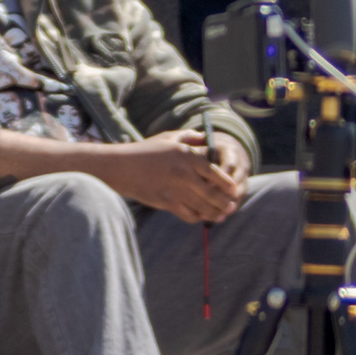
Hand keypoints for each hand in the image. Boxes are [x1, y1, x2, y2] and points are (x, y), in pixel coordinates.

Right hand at [109, 130, 243, 223]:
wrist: (121, 166)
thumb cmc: (145, 151)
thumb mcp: (168, 138)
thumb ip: (189, 137)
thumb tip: (206, 138)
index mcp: (187, 156)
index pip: (215, 172)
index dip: (227, 183)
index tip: (234, 189)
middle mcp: (184, 173)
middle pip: (212, 193)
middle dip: (225, 202)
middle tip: (231, 206)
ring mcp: (175, 189)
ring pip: (203, 206)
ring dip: (214, 213)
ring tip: (220, 215)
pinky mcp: (166, 202)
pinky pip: (188, 214)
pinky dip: (197, 217)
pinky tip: (200, 216)